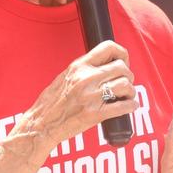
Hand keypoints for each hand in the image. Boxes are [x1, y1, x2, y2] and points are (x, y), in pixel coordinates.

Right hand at [21, 40, 136, 149]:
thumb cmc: (51, 103)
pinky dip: (131, 106)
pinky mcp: (95, 114)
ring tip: (126, 96)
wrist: (41, 124)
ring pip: (126, 85)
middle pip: (122, 68)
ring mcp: (91, 96)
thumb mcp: (64, 77)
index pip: (108, 48)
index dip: (122, 53)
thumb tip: (104, 65)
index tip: (123, 61)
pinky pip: (124, 106)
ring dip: (130, 91)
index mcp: (78, 66)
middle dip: (128, 75)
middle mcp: (86, 78)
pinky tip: (129, 106)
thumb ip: (83, 70)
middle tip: (125, 83)